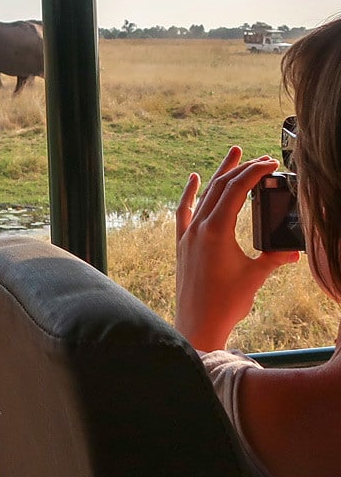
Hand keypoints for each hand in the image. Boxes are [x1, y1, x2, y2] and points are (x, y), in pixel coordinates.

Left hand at [175, 146, 299, 351]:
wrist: (197, 322)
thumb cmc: (227, 302)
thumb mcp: (255, 276)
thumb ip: (274, 258)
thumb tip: (294, 250)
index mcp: (216, 230)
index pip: (235, 191)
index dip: (253, 173)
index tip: (269, 163)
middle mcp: (199, 227)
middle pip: (220, 187)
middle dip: (240, 169)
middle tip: (259, 157)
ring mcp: (188, 233)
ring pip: (204, 195)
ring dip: (219, 174)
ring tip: (233, 154)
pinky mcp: (182, 242)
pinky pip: (184, 211)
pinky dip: (190, 193)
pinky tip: (193, 178)